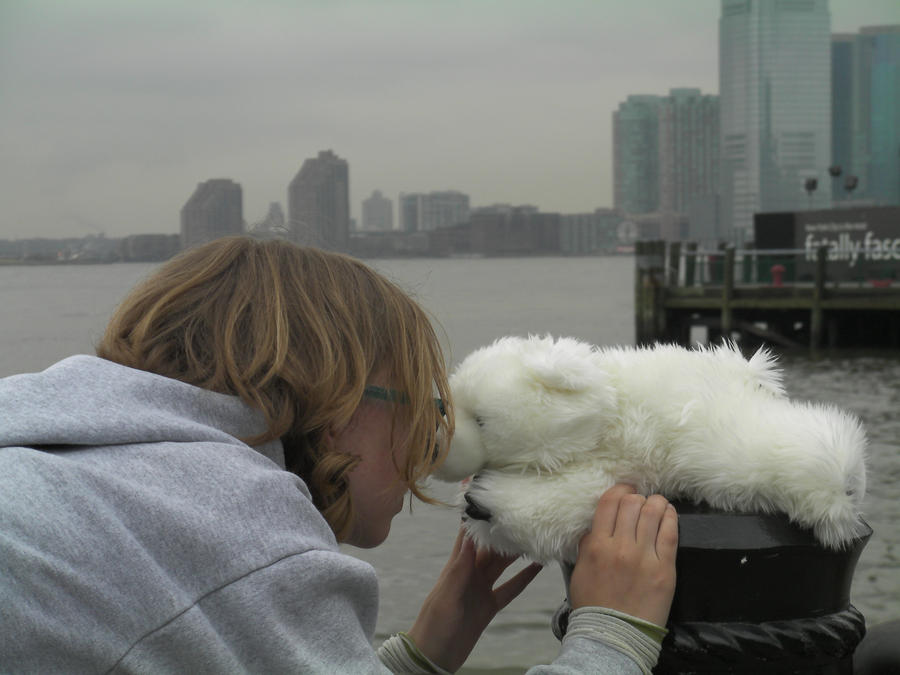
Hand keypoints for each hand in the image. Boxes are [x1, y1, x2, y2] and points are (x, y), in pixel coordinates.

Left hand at [407, 528, 542, 672]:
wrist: (433, 657)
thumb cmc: (433, 626)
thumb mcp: (445, 596)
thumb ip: (459, 569)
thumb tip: (469, 538)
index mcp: (456, 568)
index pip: (467, 536)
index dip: (477, 517)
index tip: (491, 498)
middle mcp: (469, 575)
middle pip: (490, 548)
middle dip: (504, 532)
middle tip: (524, 515)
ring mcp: (480, 590)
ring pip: (502, 565)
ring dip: (517, 552)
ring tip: (534, 536)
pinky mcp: (488, 606)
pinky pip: (510, 589)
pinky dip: (524, 578)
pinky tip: (537, 568)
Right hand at [568, 483, 677, 626]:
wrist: (614, 635)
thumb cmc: (594, 603)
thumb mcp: (580, 569)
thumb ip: (588, 544)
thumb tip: (599, 525)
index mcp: (596, 545)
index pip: (610, 502)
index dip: (620, 489)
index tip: (625, 490)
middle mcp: (620, 547)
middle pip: (633, 503)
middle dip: (638, 497)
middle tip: (641, 501)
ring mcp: (644, 557)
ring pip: (653, 512)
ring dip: (656, 503)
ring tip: (657, 505)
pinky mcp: (665, 569)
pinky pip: (670, 533)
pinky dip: (671, 517)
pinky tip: (669, 514)